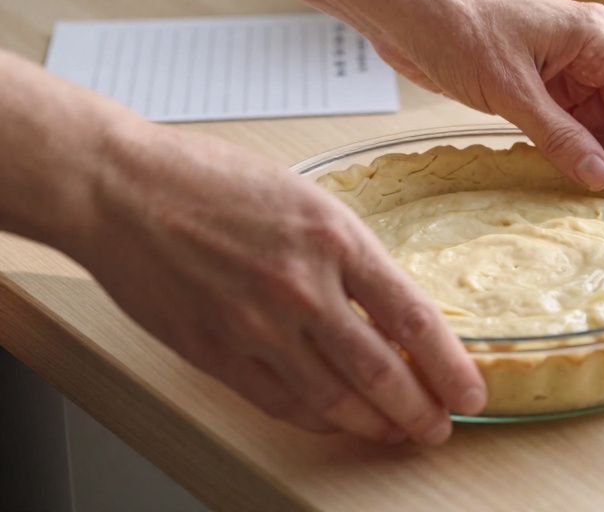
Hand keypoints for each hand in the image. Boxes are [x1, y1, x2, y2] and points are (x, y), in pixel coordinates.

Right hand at [68, 119, 485, 444]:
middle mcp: (301, 288)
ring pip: (335, 400)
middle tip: (441, 426)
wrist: (121, 189)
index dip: (450, 365)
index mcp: (334, 238)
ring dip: (376, 425)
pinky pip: (282, 403)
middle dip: (421, 410)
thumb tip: (393, 308)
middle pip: (381, 372)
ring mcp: (256, 327)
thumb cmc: (212, 181)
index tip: (471, 389)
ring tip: (400, 432)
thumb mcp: (306, 199)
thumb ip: (349, 255)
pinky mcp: (217, 353)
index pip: (413, 318)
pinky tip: (342, 421)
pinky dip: (321, 419)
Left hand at [359, 0, 603, 189]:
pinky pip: (570, 128)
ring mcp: (562, 71)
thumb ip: (559, 136)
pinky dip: (576, 155)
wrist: (401, 6)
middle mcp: (588, 53)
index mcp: (596, 38)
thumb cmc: (455, 28)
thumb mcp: (510, 89)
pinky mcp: (536, 87)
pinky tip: (581, 187)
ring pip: (601, 125)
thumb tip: (602, 178)